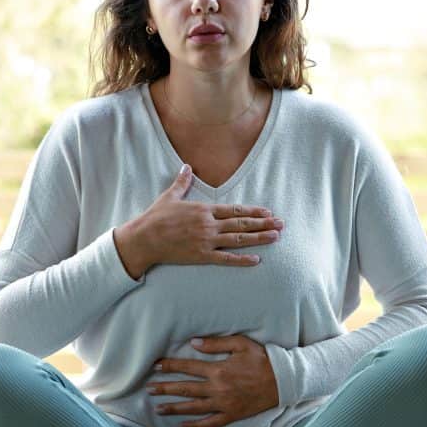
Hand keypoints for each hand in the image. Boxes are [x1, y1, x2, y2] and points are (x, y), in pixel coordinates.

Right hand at [123, 164, 284, 276]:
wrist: (144, 238)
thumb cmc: (156, 217)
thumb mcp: (170, 196)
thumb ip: (183, 182)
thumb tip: (187, 166)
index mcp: (204, 210)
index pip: (235, 210)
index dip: (253, 211)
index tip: (268, 212)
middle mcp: (209, 225)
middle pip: (241, 223)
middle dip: (263, 224)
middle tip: (281, 224)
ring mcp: (207, 241)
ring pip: (238, 239)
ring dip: (259, 238)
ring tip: (275, 237)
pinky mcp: (201, 256)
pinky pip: (226, 259)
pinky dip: (242, 260)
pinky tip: (256, 259)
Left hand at [146, 335, 279, 426]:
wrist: (282, 380)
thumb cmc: (262, 359)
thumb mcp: (240, 344)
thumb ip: (216, 343)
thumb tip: (194, 343)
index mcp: (218, 369)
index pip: (188, 367)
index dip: (171, 366)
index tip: (156, 366)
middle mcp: (217, 388)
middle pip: (186, 388)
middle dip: (165, 388)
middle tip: (149, 389)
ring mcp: (223, 404)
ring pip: (193, 407)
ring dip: (174, 407)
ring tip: (158, 408)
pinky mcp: (231, 414)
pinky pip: (210, 423)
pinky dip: (195, 426)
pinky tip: (181, 426)